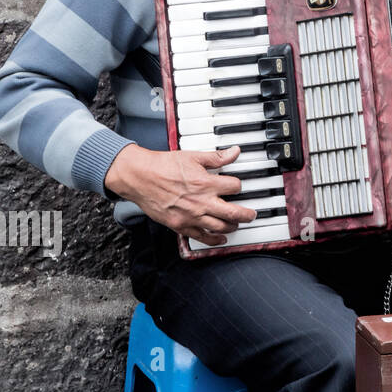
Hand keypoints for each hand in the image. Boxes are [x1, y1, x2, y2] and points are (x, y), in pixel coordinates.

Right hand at [103, 144, 255, 245]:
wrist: (139, 177)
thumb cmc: (163, 166)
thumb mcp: (193, 157)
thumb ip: (216, 157)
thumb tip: (235, 152)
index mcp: (206, 183)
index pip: (235, 187)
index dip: (238, 185)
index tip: (238, 186)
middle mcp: (201, 202)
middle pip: (233, 213)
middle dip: (247, 215)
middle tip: (252, 214)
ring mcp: (191, 216)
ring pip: (220, 227)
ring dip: (232, 226)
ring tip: (237, 224)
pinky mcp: (180, 225)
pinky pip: (201, 237)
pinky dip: (214, 240)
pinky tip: (221, 239)